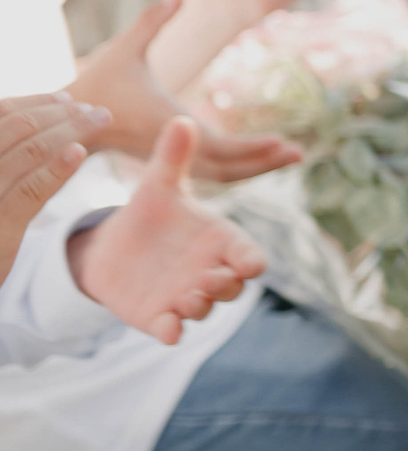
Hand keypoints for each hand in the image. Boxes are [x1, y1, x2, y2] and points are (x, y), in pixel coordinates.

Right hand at [0, 94, 111, 269]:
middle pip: (17, 127)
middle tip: (95, 110)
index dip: (34, 103)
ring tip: (98, 121)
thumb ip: (7, 155)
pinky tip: (79, 152)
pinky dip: (56, 168)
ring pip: (28, 151)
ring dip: (70, 130)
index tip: (66, 99)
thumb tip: (35, 121)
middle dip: (61, 113)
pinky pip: (29, 192)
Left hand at [65, 119, 266, 344]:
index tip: (250, 263)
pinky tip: (168, 329)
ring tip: (188, 297)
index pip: (247, 253)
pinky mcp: (159, 316)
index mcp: (219, 241)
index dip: (250, 260)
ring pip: (204, 308)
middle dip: (225, 285)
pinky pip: (171, 328)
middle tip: (208, 279)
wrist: (114, 249)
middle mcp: (209, 271)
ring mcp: (186, 296)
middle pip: (232, 286)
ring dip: (200, 306)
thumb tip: (181, 120)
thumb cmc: (149, 215)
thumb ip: (173, 158)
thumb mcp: (158, 186)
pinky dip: (172, 330)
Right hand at [74, 0, 300, 181]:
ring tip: (289, 156)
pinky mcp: (167, 161)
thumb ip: (152, 20)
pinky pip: (209, 171)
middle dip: (264, 162)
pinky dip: (237, 168)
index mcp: (167, 122)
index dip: (250, 148)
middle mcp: (172, 146)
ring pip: (219, 175)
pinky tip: (261, 159)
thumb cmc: (97, 82)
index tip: (281, 143)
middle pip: (227, 167)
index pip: (218, 145)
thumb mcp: (124, 48)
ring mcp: (169, 158)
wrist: (67, 121)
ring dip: (255, 168)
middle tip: (300, 154)